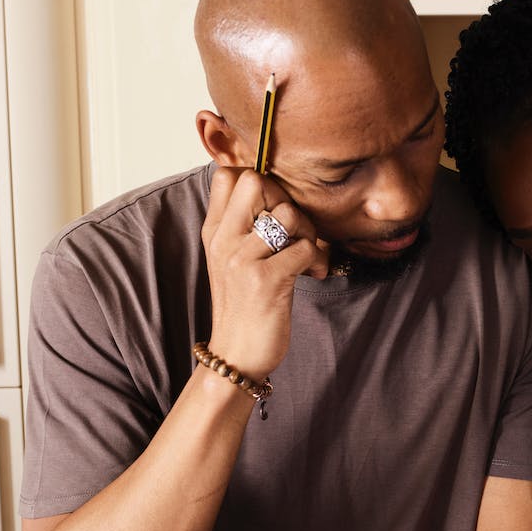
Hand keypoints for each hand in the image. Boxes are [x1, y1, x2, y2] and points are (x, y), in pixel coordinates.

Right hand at [201, 167, 329, 380]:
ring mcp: (242, 259)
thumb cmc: (244, 305)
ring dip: (307, 232)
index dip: (261, 182)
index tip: (273, 211)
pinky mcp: (265, 280)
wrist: (236, 355)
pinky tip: (311, 275)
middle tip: (295, 230)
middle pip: (255, 181)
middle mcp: (223, 240)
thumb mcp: (232, 260)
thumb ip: (244, 226)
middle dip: (286, 199)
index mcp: (214, 231)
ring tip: (305, 256)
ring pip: (287, 213)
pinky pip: (305, 248)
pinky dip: (317, 260)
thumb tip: (273, 192)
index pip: (228, 175)